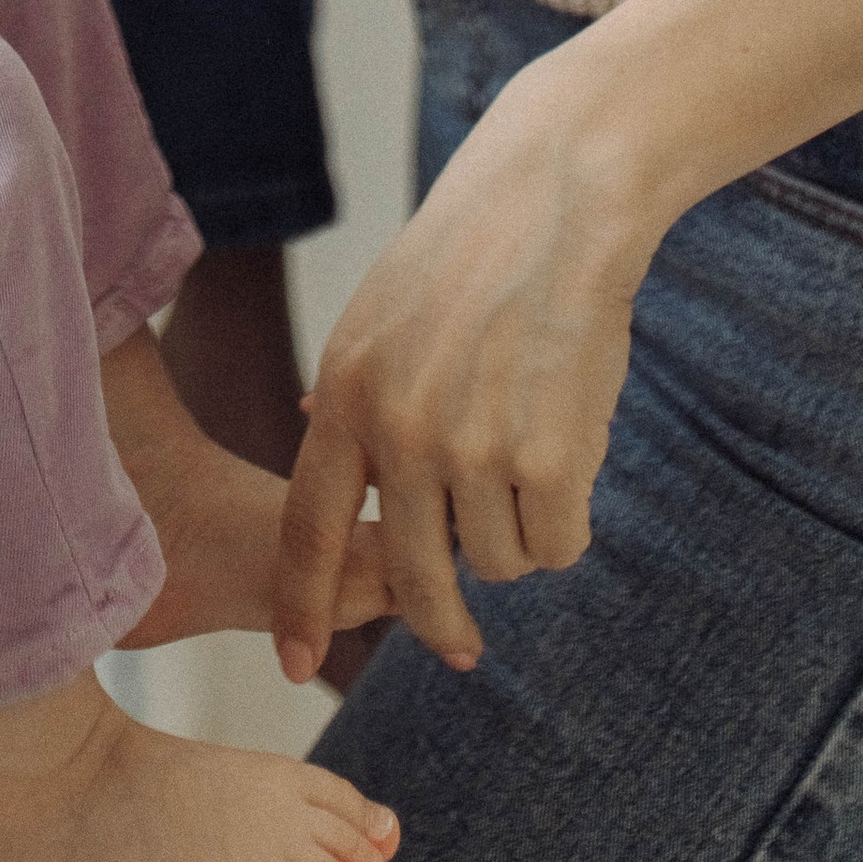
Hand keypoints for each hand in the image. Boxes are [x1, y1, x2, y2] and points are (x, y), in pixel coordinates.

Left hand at [271, 47, 650, 676]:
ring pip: (498, 564)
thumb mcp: (381, 308)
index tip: (291, 662)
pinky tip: (571, 452)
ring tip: (532, 451)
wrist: (556, 199)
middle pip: (411, 576)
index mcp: (346, 391)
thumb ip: (351, 383)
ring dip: (519, 535)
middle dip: (438, 619)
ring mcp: (471, 447)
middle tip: (457, 646)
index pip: (307, 528)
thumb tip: (306, 420)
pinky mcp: (547, 459)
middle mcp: (398, 429)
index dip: (299, 605)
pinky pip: (558, 546)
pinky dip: (570, 519)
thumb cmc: (472, 250)